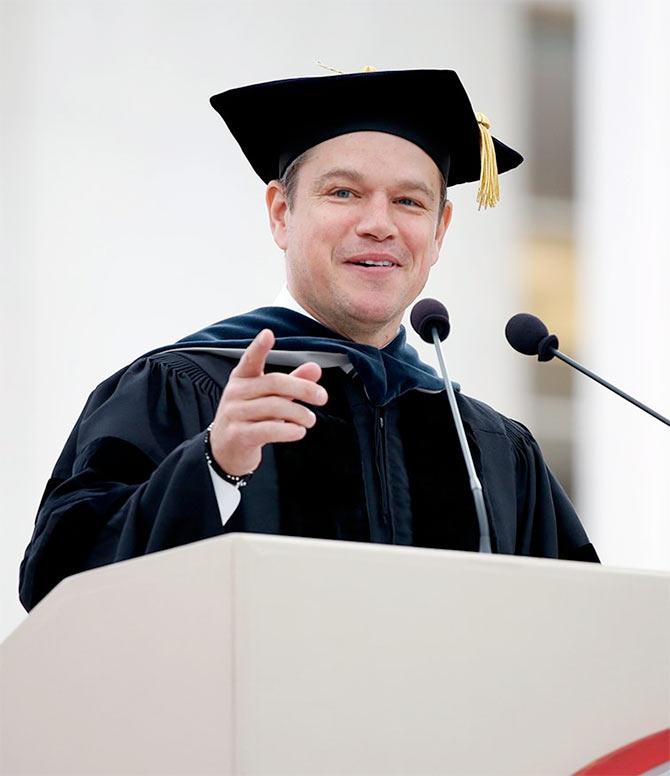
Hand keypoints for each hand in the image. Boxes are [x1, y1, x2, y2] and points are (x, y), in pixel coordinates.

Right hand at [209, 329, 327, 475]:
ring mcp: (234, 414)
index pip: (250, 359)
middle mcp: (235, 393)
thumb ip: (292, 382)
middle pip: (274, 383)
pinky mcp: (238, 435)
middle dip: (303, 388)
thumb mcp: (270, 397)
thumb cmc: (252, 418)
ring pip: (274, 407)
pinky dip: (288, 430)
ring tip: (310, 420)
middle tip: (322, 397)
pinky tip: (299, 431)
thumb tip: (315, 368)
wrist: (225, 451)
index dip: (259, 347)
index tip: (268, 334)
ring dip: (299, 413)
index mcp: (242, 378)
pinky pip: (268, 429)